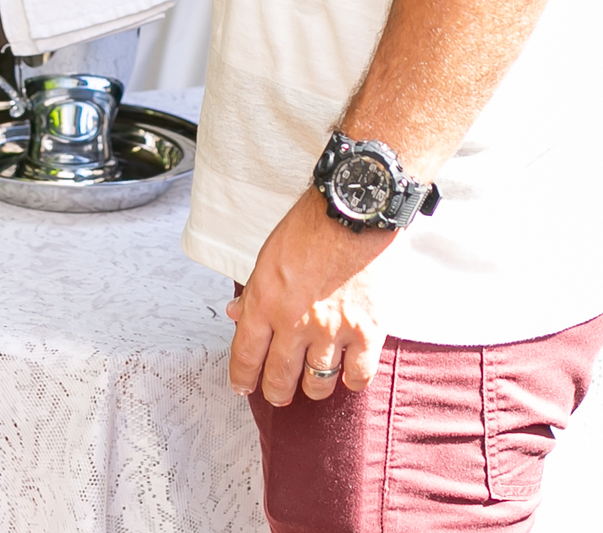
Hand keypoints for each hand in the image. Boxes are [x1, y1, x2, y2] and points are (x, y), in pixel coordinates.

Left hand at [226, 189, 392, 404]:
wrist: (354, 210)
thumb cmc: (310, 226)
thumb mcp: (269, 254)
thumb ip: (254, 292)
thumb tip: (236, 315)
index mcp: (266, 301)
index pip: (246, 355)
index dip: (242, 378)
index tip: (243, 386)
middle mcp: (295, 322)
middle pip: (279, 378)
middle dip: (275, 391)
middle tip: (278, 392)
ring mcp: (332, 330)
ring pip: (317, 384)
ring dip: (312, 387)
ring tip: (312, 382)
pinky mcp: (367, 331)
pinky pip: (356, 376)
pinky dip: (350, 380)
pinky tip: (347, 372)